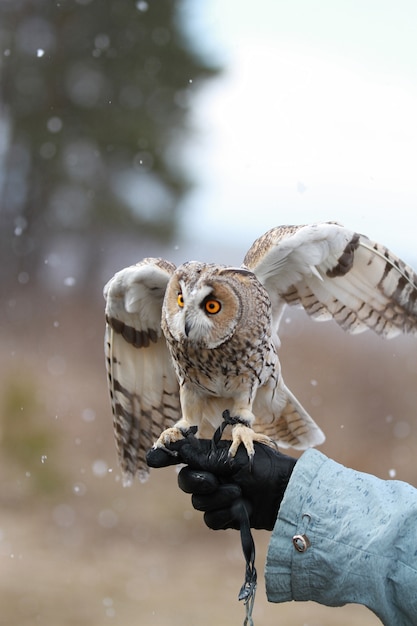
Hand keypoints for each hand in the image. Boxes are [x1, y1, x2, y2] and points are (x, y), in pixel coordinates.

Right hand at [146, 437, 295, 530]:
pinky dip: (225, 515)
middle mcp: (212, 474)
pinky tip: (242, 509)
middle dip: (197, 483)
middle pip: (185, 482)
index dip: (165, 457)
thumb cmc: (263, 467)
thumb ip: (200, 455)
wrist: (287, 493)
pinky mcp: (225, 516)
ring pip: (198, 503)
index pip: (183, 455)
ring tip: (240, 494)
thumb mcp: (230, 457)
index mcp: (212, 455)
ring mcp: (218, 496)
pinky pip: (211, 520)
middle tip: (213, 482)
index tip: (152, 459)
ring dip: (218, 499)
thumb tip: (173, 444)